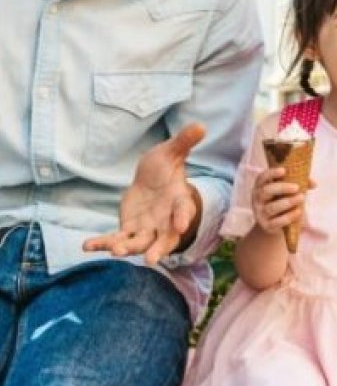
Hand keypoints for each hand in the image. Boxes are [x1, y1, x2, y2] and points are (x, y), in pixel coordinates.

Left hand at [83, 123, 205, 264]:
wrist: (151, 181)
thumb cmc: (165, 167)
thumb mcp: (172, 151)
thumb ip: (184, 141)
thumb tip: (200, 125)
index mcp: (179, 201)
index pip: (183, 211)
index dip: (183, 218)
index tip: (181, 226)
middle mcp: (166, 221)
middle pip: (164, 239)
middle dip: (157, 249)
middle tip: (151, 259)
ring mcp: (147, 229)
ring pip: (140, 244)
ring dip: (128, 248)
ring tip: (116, 251)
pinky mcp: (128, 231)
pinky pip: (116, 239)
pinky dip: (102, 243)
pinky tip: (86, 245)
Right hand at [252, 167, 310, 234]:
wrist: (273, 225)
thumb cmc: (281, 202)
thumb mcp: (287, 192)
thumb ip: (299, 185)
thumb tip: (314, 183)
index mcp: (260, 187)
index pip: (262, 177)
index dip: (271, 173)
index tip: (284, 170)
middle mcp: (257, 199)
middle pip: (266, 191)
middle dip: (282, 188)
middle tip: (297, 187)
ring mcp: (260, 213)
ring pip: (271, 208)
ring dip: (287, 202)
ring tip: (301, 197)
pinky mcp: (267, 225)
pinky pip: (276, 222)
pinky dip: (289, 216)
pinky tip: (299, 211)